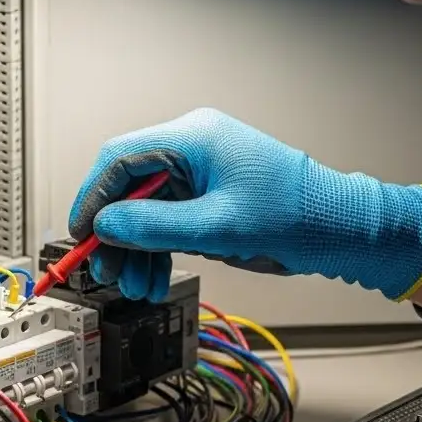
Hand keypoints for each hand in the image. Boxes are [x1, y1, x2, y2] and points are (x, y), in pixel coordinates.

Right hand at [69, 108, 421, 301]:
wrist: (339, 227)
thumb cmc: (295, 214)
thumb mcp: (216, 226)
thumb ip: (154, 226)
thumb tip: (106, 225)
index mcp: (194, 137)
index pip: (120, 159)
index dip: (93, 198)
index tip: (82, 233)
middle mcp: (192, 148)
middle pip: (129, 187)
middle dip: (116, 232)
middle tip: (107, 269)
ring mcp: (200, 173)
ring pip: (146, 209)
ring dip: (136, 248)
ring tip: (135, 284)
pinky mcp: (208, 196)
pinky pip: (168, 219)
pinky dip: (158, 248)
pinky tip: (153, 276)